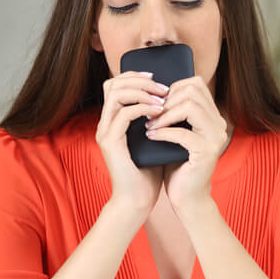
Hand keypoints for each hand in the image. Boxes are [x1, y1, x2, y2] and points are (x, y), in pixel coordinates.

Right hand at [96, 71, 167, 215]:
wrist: (137, 201)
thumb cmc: (148, 173)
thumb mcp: (153, 140)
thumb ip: (155, 120)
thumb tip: (174, 100)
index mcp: (112, 122)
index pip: (115, 85)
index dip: (135, 77)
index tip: (157, 81)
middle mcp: (105, 124)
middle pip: (112, 84)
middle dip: (139, 80)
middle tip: (162, 87)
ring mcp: (105, 132)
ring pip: (116, 94)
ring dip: (142, 92)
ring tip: (162, 98)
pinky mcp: (111, 142)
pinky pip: (124, 113)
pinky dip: (143, 108)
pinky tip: (159, 112)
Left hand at [143, 76, 228, 214]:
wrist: (186, 197)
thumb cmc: (177, 164)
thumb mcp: (176, 132)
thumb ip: (174, 112)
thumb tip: (154, 90)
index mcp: (213, 116)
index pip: (196, 84)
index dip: (173, 87)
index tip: (156, 103)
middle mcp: (219, 124)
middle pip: (193, 91)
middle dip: (167, 100)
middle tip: (150, 114)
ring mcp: (215, 138)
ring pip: (190, 107)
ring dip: (165, 115)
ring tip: (150, 125)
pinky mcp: (206, 152)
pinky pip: (182, 133)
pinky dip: (163, 133)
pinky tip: (151, 137)